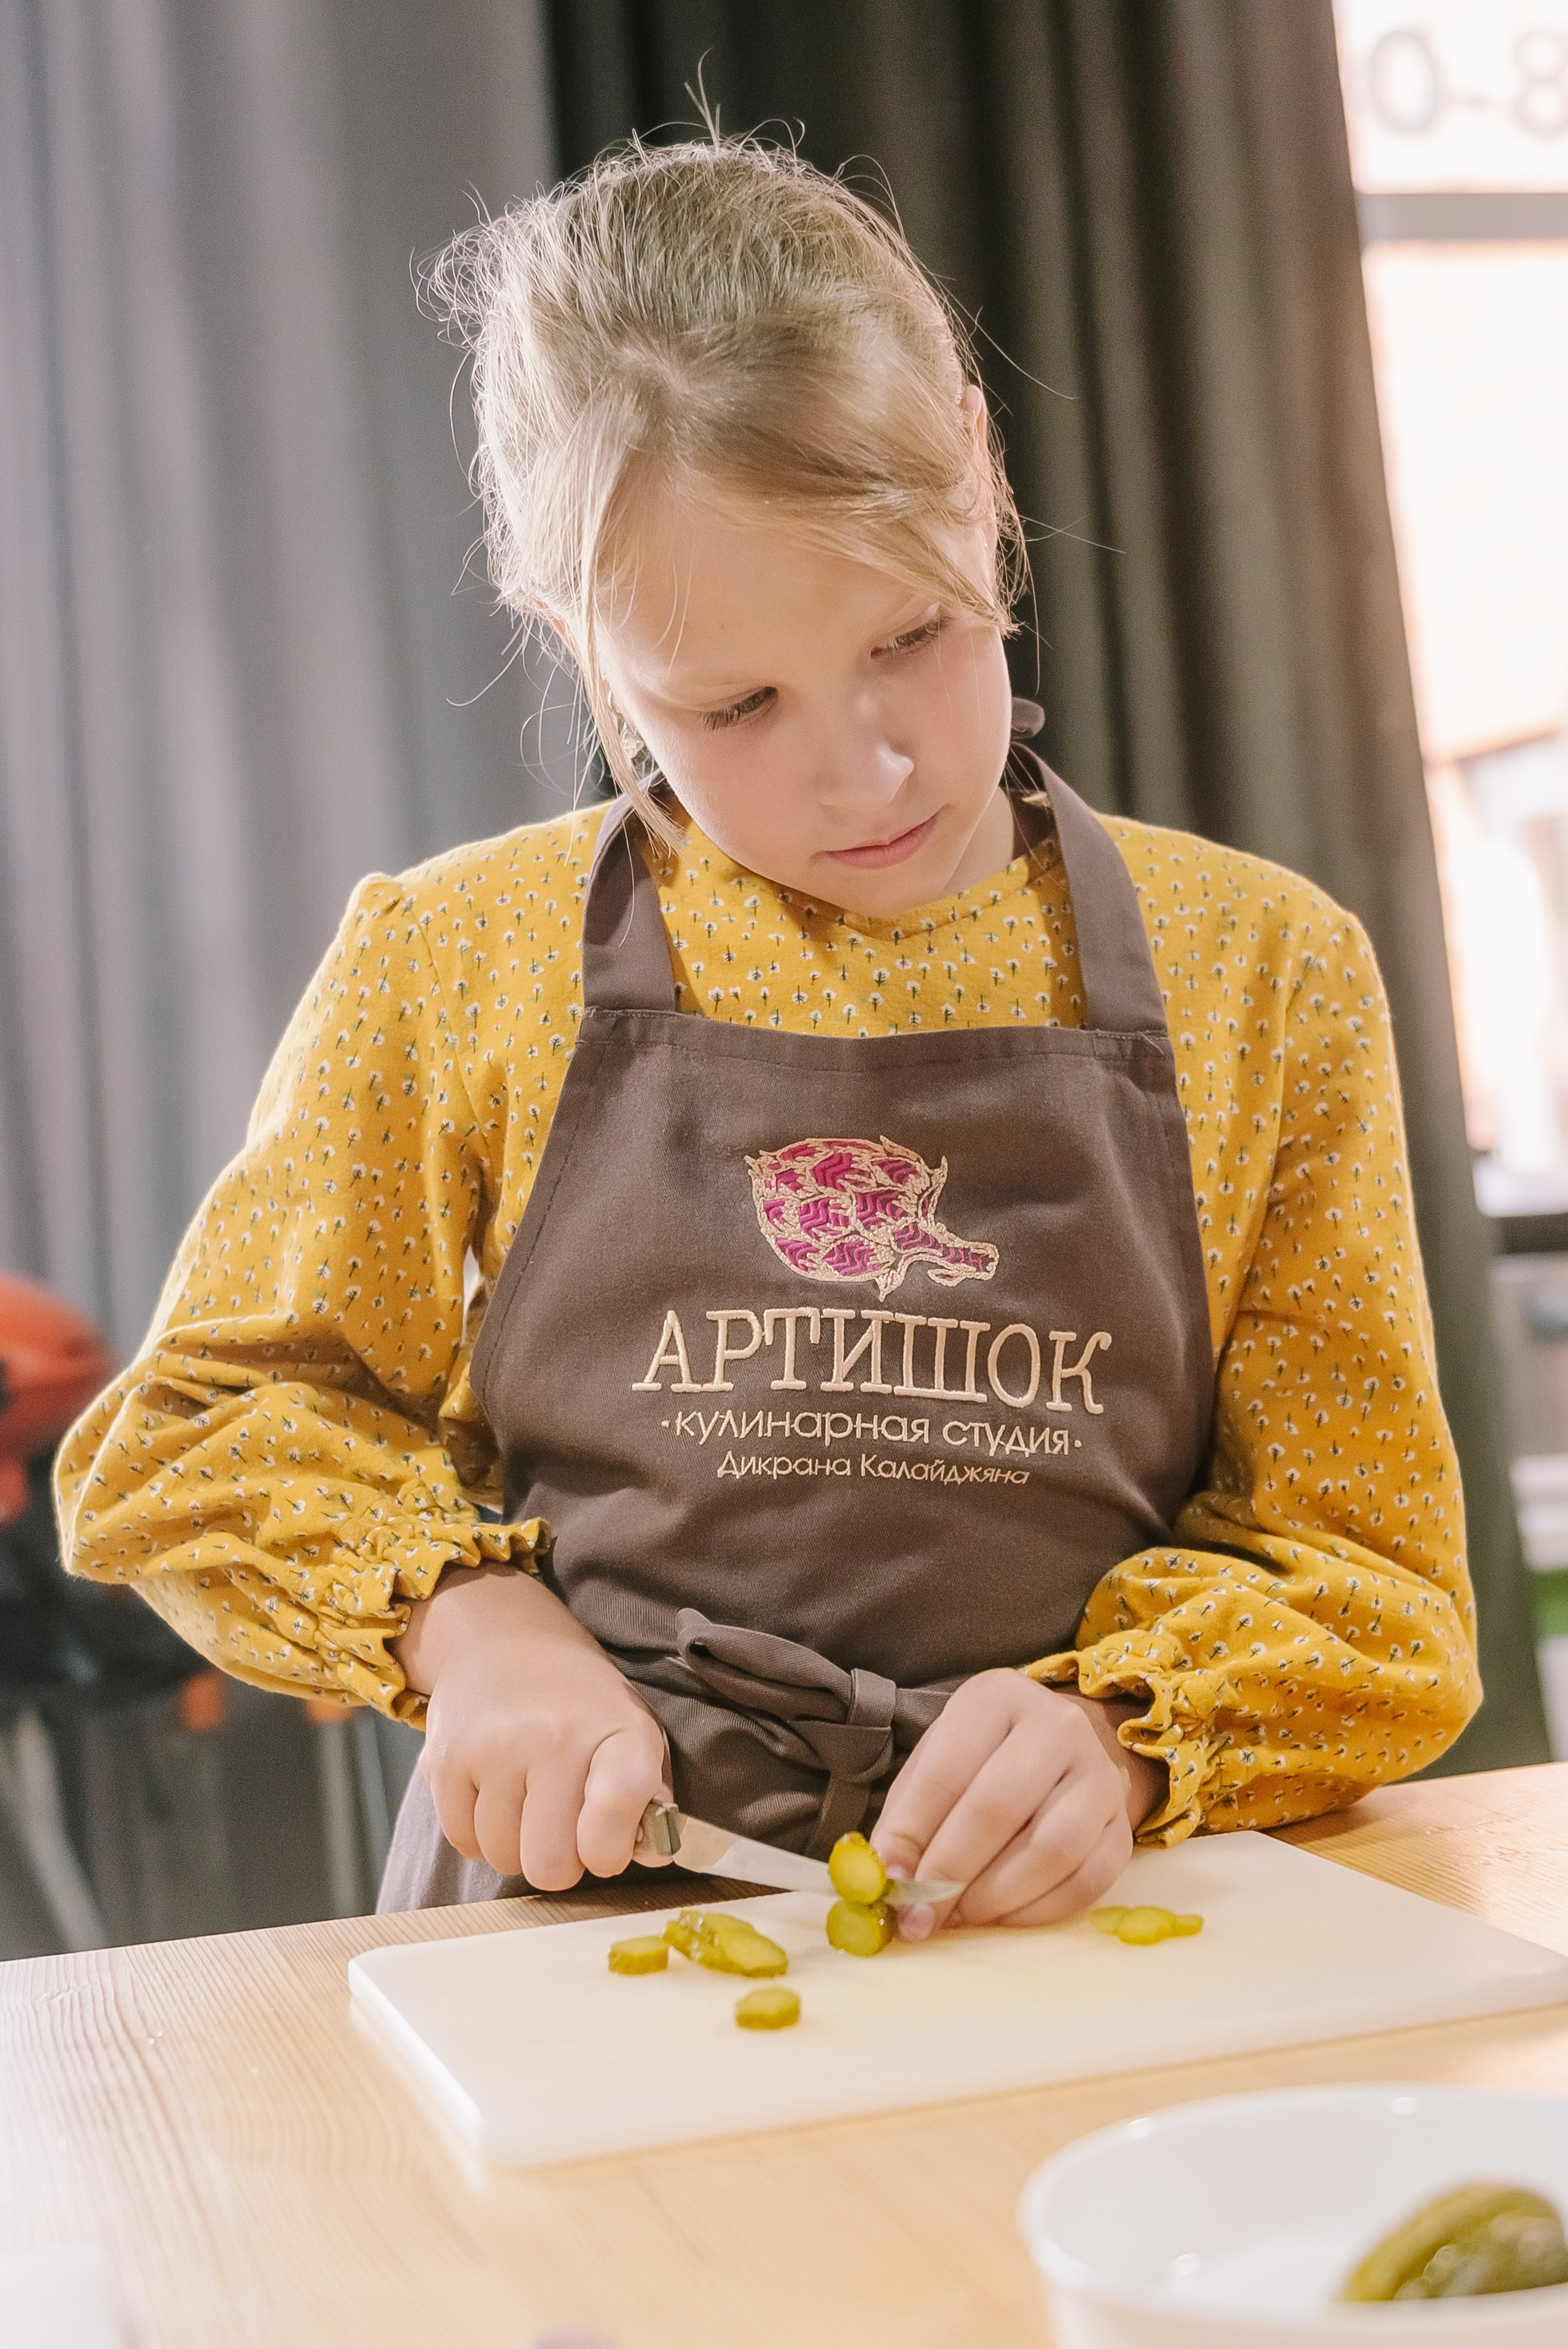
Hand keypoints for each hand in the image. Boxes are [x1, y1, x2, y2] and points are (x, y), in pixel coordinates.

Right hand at [393, 1565, 671, 1888]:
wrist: (502, 1640)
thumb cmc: (579, 1703)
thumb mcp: (633, 1733)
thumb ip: (648, 1800)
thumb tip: (652, 1858)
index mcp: (616, 1728)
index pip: (620, 1805)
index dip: (612, 1850)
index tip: (605, 1846)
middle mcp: (553, 1736)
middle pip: (551, 1866)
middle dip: (560, 1861)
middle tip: (562, 1825)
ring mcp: (493, 1749)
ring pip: (503, 1858)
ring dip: (516, 1845)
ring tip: (527, 1800)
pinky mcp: (443, 1760)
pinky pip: (463, 1843)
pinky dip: (480, 1835)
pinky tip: (495, 1795)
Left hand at [873, 1671, 1163, 1935]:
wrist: (1062, 1751)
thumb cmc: (983, 1760)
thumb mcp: (936, 1763)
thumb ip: (908, 1818)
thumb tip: (886, 1880)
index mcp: (997, 1697)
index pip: (946, 1771)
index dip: (912, 1834)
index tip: (886, 1883)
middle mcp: (1058, 1726)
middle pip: (998, 1808)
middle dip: (950, 1872)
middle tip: (919, 1916)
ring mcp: (1099, 1776)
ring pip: (1051, 1850)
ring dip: (993, 1898)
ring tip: (958, 1917)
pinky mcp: (1122, 1827)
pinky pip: (1086, 1882)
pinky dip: (1036, 1912)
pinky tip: (1002, 1917)